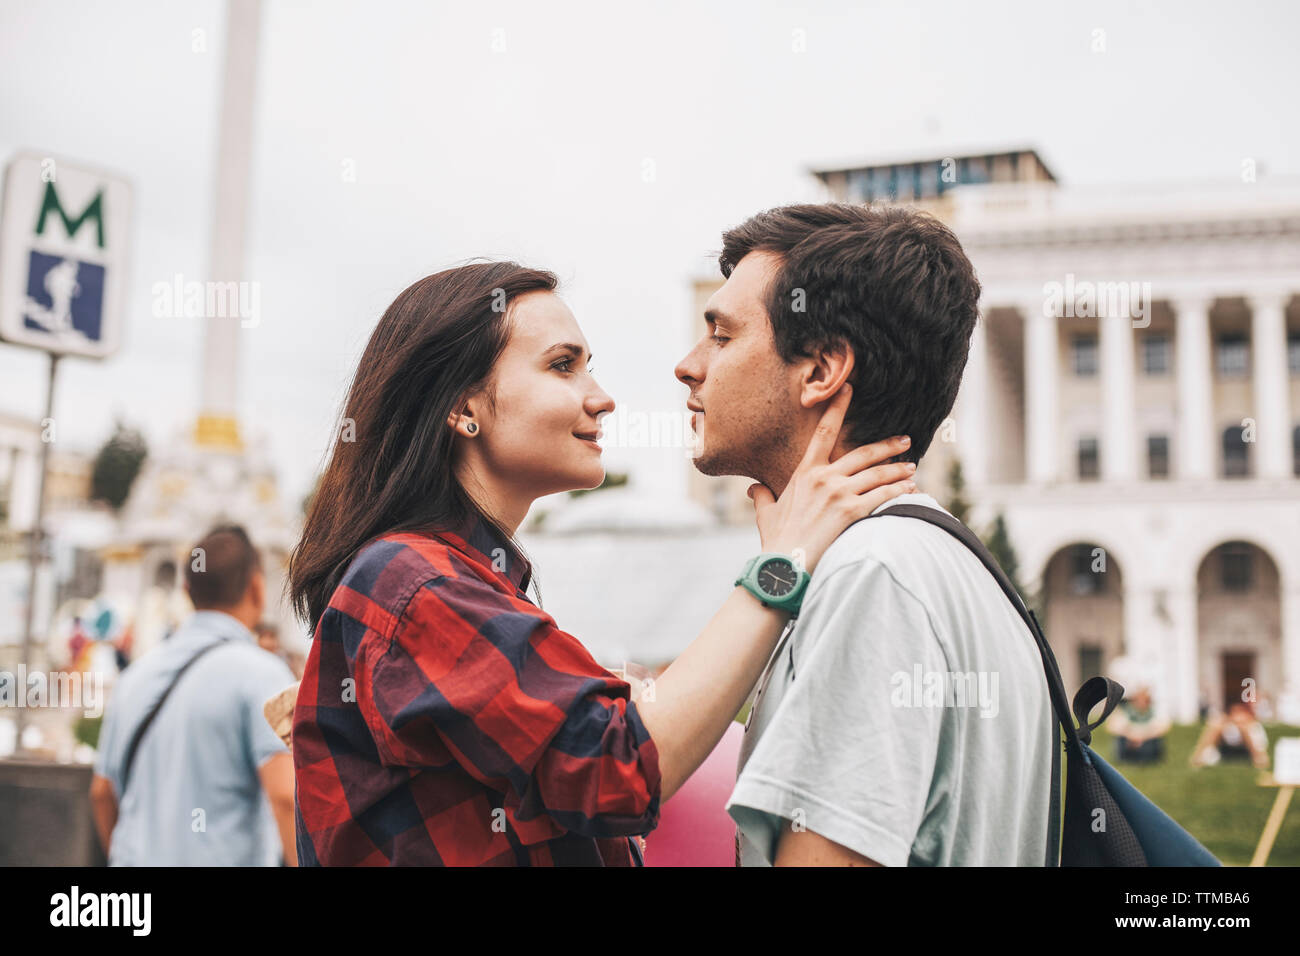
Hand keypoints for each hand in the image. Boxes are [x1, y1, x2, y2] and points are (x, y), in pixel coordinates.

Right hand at [749, 383, 914, 574]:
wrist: (784, 565)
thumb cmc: (775, 542)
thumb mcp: (766, 514)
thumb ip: (763, 496)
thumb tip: (754, 489)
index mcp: (804, 473)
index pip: (824, 432)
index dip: (837, 407)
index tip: (850, 388)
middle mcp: (824, 477)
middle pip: (863, 453)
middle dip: (887, 445)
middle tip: (905, 439)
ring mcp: (839, 493)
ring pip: (878, 474)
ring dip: (898, 469)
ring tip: (911, 467)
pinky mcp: (852, 512)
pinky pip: (883, 496)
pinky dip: (900, 491)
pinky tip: (911, 490)